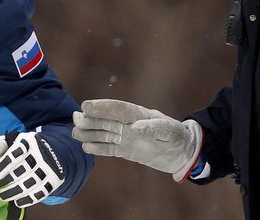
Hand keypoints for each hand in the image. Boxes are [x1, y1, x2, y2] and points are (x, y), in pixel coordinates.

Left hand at [0, 132, 64, 207]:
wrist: (54, 149)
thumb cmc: (28, 147)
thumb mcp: (15, 140)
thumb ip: (0, 145)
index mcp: (28, 142)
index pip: (15, 155)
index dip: (3, 166)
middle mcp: (40, 154)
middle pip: (22, 171)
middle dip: (7, 181)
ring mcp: (49, 168)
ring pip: (30, 183)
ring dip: (14, 192)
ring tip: (3, 196)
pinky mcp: (54, 180)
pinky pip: (41, 192)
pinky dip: (28, 199)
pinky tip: (18, 201)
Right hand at [72, 99, 201, 181]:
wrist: (184, 153)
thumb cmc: (179, 137)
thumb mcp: (171, 131)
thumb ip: (154, 127)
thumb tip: (135, 127)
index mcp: (138, 114)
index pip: (116, 108)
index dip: (101, 106)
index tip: (86, 105)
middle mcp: (128, 124)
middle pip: (105, 119)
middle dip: (90, 118)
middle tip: (76, 118)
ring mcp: (126, 137)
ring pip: (103, 133)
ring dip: (90, 132)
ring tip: (75, 133)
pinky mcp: (126, 150)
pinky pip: (109, 149)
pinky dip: (98, 148)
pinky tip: (86, 147)